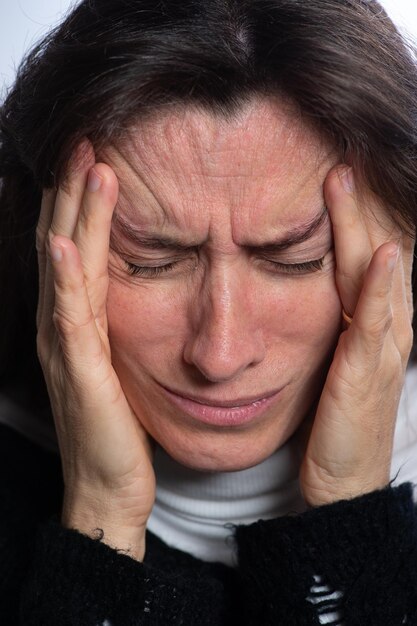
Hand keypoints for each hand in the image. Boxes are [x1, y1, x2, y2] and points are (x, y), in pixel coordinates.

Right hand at [36, 140, 154, 559]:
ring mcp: (66, 347)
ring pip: (67, 269)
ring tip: (86, 168)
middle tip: (86, 139)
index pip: (77, 248)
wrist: (108, 482)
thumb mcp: (120, 359)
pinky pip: (70, 319)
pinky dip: (65, 280)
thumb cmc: (116, 422)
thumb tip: (134, 286)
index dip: (82, 201)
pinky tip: (65, 244)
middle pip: (65, 244)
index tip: (97, 155)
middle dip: (74, 191)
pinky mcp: (80, 373)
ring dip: (73, 217)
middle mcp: (63, 325)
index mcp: (77, 319)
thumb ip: (118, 321)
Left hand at [299, 165, 413, 507]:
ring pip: (377, 277)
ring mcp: (381, 349)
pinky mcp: (367, 374)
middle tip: (340, 160)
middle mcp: (384, 329)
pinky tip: (383, 257)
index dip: (350, 216)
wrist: (343, 476)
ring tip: (350, 183)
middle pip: (371, 256)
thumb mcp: (330, 361)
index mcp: (369, 324)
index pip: (362, 258)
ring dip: (365, 228)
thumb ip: (327, 324)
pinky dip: (382, 289)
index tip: (332, 175)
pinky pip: (377, 325)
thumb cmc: (335, 418)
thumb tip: (304, 289)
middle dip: (357, 207)